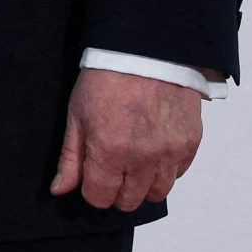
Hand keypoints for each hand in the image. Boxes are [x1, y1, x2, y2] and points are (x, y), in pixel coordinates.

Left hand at [48, 68, 203, 211]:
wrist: (147, 50)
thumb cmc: (108, 77)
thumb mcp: (77, 113)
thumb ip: (70, 157)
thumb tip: (61, 189)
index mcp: (110, 150)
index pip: (100, 197)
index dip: (92, 189)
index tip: (92, 175)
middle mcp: (143, 158)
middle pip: (129, 201)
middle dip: (117, 190)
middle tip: (113, 168)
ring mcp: (170, 152)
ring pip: (157, 193)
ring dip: (143, 184)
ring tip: (135, 160)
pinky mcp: (190, 143)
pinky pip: (178, 174)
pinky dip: (165, 168)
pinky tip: (154, 148)